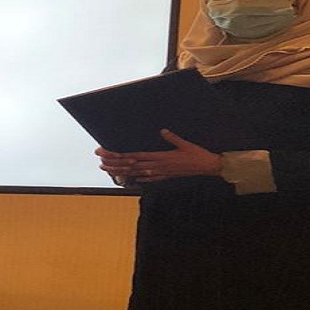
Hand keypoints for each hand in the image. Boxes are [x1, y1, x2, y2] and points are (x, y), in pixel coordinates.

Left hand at [97, 129, 223, 181]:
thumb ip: (172, 138)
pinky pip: (150, 178)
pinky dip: (140, 178)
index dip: (120, 155)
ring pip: (137, 173)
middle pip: (131, 166)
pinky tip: (131, 178)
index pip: (135, 156)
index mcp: (161, 157)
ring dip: (121, 172)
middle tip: (101, 161)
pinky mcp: (166, 176)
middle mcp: (158, 166)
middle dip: (115, 163)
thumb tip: (163, 131)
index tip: (108, 153)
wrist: (209, 167)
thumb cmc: (198, 154)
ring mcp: (161, 172)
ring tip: (108, 170)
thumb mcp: (185, 144)